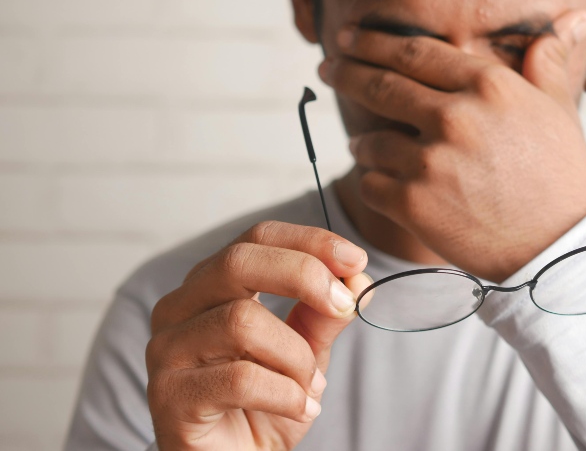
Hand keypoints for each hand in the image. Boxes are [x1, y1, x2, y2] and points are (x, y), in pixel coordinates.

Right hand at [146, 221, 370, 449]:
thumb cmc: (263, 407)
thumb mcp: (304, 354)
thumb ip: (323, 316)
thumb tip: (357, 279)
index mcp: (211, 287)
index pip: (256, 239)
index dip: (309, 241)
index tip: (355, 258)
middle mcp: (179, 308)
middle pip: (238, 262)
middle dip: (304, 276)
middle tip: (343, 306)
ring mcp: (166, 350)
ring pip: (242, 322)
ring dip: (296, 356)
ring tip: (310, 386)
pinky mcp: (168, 396)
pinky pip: (239, 378)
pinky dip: (285, 394)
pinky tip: (299, 409)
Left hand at [320, 10, 585, 282]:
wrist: (558, 250)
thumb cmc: (561, 178)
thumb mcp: (561, 111)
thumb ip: (549, 62)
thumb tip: (572, 18)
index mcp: (488, 86)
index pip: (415, 52)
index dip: (374, 42)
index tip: (349, 39)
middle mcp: (455, 116)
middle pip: (381, 86)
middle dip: (346, 73)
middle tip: (327, 67)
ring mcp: (430, 162)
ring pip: (370, 142)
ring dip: (363, 143)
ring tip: (364, 147)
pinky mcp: (413, 205)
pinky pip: (370, 185)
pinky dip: (372, 183)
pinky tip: (381, 184)